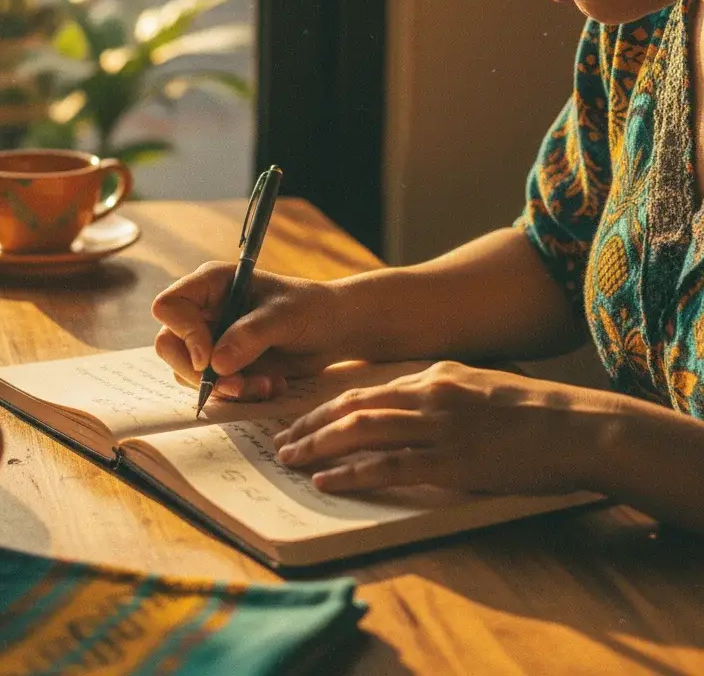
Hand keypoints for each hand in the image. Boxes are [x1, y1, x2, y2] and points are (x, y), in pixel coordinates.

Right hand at [152, 263, 353, 400]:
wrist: (333, 330)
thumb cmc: (311, 309)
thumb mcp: (284, 317)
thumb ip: (250, 335)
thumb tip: (215, 363)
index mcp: (211, 284)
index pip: (169, 306)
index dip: (183, 333)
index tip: (208, 357)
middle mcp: (204, 310)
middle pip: (169, 345)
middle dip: (200, 373)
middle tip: (237, 386)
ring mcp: (211, 338)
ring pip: (189, 372)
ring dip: (226, 388)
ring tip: (266, 385)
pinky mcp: (224, 364)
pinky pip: (213, 387)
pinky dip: (240, 394)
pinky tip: (271, 385)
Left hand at [273, 361, 606, 494]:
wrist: (574, 425)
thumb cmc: (532, 411)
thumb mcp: (479, 388)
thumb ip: (441, 394)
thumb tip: (407, 408)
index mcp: (433, 375)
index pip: (365, 390)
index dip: (326, 407)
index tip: (300, 421)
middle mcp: (428, 394)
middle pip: (353, 407)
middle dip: (310, 425)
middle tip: (281, 443)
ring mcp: (438, 426)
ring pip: (361, 430)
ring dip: (319, 445)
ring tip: (290, 459)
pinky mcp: (451, 459)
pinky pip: (389, 465)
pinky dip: (352, 472)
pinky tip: (327, 480)